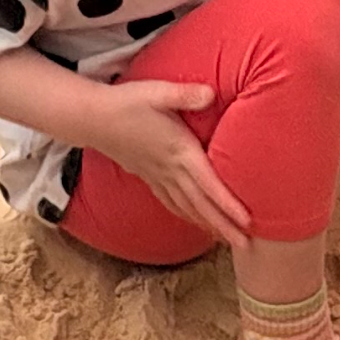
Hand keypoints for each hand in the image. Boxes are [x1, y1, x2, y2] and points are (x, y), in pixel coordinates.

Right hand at [88, 79, 251, 246]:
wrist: (92, 118)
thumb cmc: (127, 103)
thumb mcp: (158, 92)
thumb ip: (185, 95)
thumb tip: (210, 93)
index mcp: (179, 151)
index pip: (208, 183)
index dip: (228, 204)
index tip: (247, 222)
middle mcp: (170, 170)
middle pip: (201, 204)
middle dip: (224, 226)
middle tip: (246, 247)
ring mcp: (158, 176)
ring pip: (187, 208)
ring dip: (208, 225)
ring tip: (227, 240)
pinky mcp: (148, 177)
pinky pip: (171, 203)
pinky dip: (187, 215)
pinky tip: (195, 221)